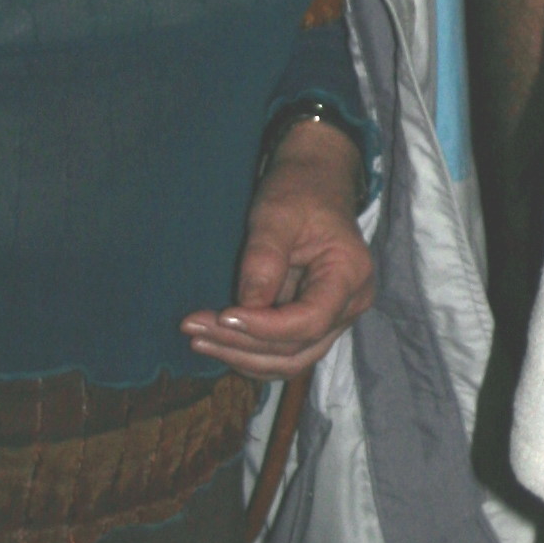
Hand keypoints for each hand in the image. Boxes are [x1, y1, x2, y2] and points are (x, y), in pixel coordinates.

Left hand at [184, 121, 374, 380]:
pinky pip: (285, 352)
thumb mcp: (277, 214)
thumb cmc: (300, 190)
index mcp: (350, 275)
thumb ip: (264, 259)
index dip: (265, 327)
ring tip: (198, 339)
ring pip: (291, 359)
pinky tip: (216, 342)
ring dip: (242, 356)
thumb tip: (246, 306)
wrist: (315, 183)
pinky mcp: (314, 322)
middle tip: (193, 327)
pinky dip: (250, 354)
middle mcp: (349, 305)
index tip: (223, 316)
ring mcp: (334, 318)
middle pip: (297, 348)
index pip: (310, 321)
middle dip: (242, 344)